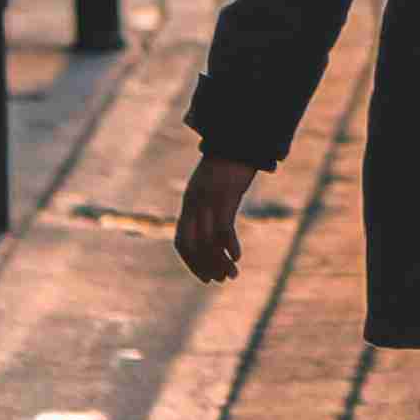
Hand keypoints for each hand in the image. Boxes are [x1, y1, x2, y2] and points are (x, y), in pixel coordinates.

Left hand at [175, 152, 259, 283]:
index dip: (191, 263)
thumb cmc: (228, 164)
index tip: (205, 278)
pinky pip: (223, 227)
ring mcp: (209, 198)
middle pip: (192, 244)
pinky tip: (237, 256)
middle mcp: (195, 203)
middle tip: (219, 280)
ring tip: (232, 275)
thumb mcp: (213, 186)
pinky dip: (229, 245)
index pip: (182, 241)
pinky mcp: (225, 194)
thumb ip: (209, 205)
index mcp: (190, 202)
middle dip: (203, 266)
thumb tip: (216, 229)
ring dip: (219, 262)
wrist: (236, 140)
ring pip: (207, 240)